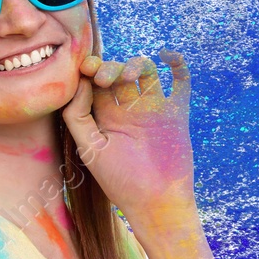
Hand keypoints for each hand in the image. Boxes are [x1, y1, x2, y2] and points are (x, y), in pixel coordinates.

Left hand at [62, 50, 195, 223]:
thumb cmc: (120, 182)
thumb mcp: (90, 149)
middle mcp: (129, 109)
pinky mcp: (177, 113)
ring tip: (128, 75)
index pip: (96, 83)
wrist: (156, 202)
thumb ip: (78, 116)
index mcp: (106, 117)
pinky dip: (177, 64)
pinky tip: (167, 56)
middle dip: (110, 68)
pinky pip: (180, 82)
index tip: (86, 69)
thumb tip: (81, 82)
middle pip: (119, 73)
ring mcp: (154, 109)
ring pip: (146, 72)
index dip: (91, 70)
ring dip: (137, 64)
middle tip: (104, 79)